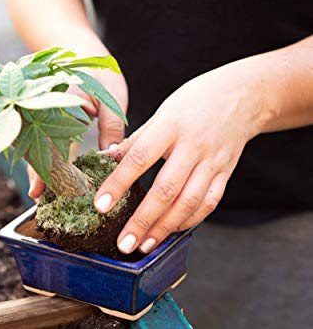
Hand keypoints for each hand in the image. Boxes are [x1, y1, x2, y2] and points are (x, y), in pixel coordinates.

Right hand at [28, 69, 127, 198]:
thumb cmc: (99, 74)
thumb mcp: (111, 98)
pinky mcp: (46, 119)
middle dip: (37, 174)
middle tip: (38, 198)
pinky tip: (47, 173)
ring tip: (40, 193)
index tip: (39, 190)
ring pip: (36, 146)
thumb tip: (111, 157)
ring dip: (38, 168)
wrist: (81, 51)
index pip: (48, 143)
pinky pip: (42, 141)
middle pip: (36, 148)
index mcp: (58, 107)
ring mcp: (42, 115)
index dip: (43, 169)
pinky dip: (44, 157)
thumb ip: (110, 127)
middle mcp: (45, 112)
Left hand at [94, 62, 267, 253]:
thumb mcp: (161, 113)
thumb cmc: (194, 102)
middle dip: (142, 221)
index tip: (101, 205)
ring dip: (164, 229)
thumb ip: (136, 140)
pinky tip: (170, 232)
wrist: (240, 96)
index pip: (139, 158)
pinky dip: (188, 221)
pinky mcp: (225, 174)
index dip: (118, 183)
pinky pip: (208, 203)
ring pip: (188, 203)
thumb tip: (106, 158)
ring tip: (143, 246)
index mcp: (171, 126)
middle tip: (124, 243)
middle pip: (166, 190)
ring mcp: (212, 162)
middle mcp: (193, 146)